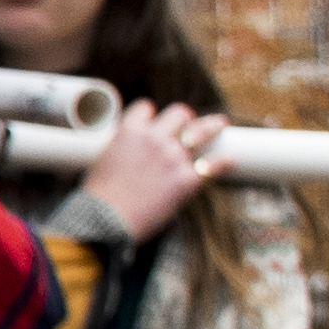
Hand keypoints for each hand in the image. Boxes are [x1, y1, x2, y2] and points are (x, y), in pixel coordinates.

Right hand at [83, 101, 227, 240]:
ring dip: (212, 125)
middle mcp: (154, 138)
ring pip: (200, 131)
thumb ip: (118, 151)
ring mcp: (173, 157)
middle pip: (178, 114)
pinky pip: (212, 165)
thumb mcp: (100, 162)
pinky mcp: (187, 179)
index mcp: (129, 131)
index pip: (146, 108)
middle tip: (188, 124)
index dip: (151, 115)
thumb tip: (125, 157)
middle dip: (183, 118)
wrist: (105, 221)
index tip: (153, 121)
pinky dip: (223, 162)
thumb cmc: (97, 199)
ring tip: (220, 124)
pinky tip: (231, 159)